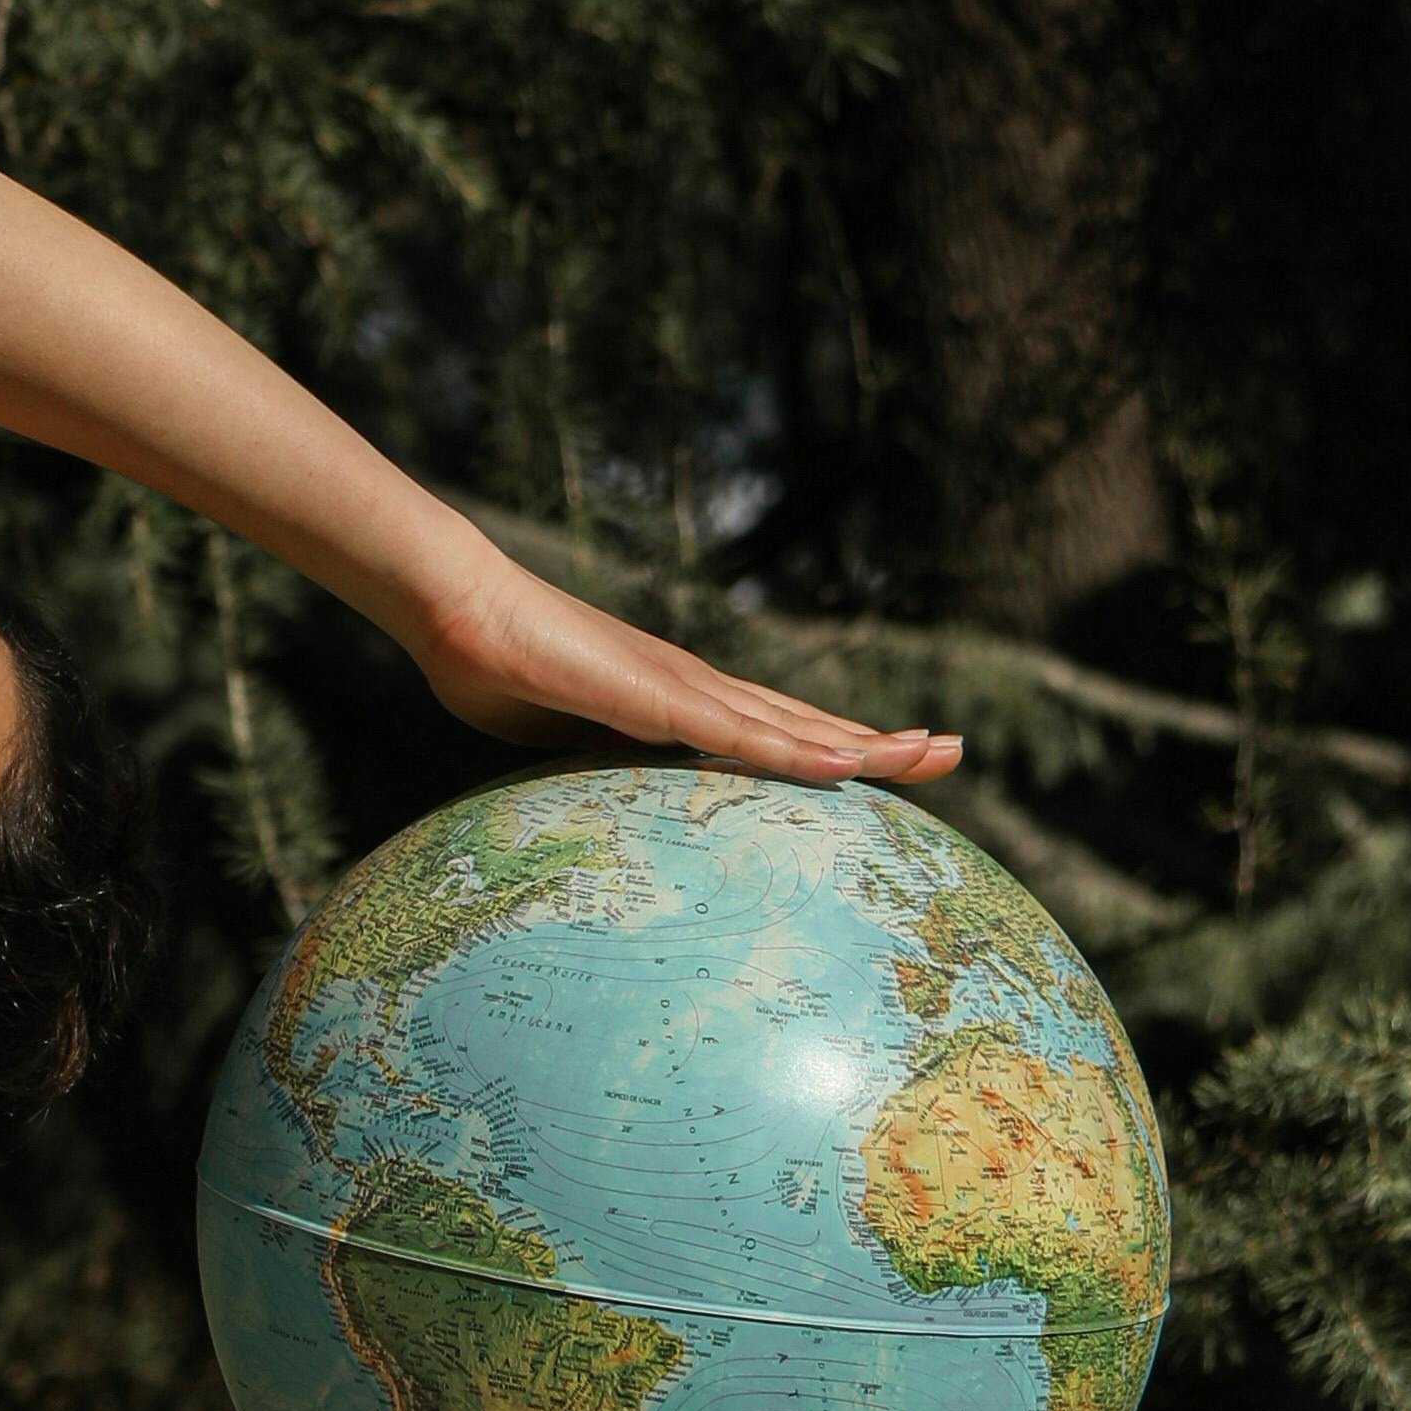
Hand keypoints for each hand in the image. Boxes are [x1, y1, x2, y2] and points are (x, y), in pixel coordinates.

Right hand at [405, 536, 957, 789]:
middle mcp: (698, 686)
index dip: (833, 744)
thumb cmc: (493, 666)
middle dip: (883, 740)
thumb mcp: (559, 735)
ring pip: (794, 726)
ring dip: (868, 744)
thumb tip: (591, 804)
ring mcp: (683, 688)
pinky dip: (800, 753)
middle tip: (953, 749)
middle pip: (806, 721)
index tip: (887, 759)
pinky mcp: (658, 697)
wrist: (457, 607)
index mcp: (676, 699)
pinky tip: (849, 766)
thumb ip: (591, 760)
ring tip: (934, 752)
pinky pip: (741, 736)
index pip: (773, 730)